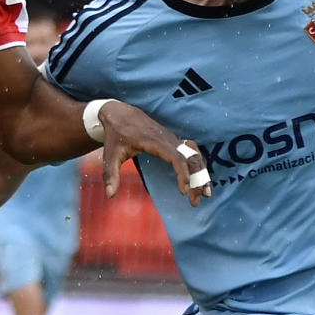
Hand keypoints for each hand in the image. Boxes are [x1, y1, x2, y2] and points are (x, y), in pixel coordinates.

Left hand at [96, 99, 210, 205]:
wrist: (120, 114)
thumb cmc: (116, 135)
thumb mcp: (110, 155)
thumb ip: (110, 175)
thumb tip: (109, 196)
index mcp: (154, 141)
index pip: (176, 157)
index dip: (182, 173)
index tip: (184, 191)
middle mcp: (168, 139)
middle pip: (190, 158)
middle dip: (196, 179)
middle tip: (195, 201)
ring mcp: (173, 139)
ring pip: (195, 155)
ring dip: (202, 174)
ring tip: (205, 194)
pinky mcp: (175, 141)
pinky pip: (192, 153)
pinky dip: (199, 166)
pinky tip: (201, 181)